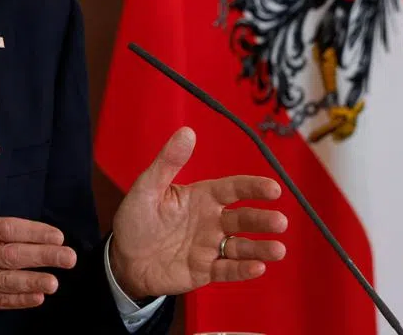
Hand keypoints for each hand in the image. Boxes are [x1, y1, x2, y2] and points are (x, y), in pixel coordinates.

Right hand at [0, 142, 77, 316]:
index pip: (4, 229)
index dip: (32, 232)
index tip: (56, 235)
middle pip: (10, 255)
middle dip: (42, 256)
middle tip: (68, 256)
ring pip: (5, 281)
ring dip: (32, 281)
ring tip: (55, 281)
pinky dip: (18, 300)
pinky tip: (37, 297)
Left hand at [109, 127, 287, 299]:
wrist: (123, 257)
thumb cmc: (136, 219)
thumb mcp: (147, 187)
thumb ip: (168, 162)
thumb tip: (187, 131)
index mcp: (201, 197)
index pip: (233, 189)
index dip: (253, 187)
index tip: (273, 188)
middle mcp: (211, 221)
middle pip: (243, 219)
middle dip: (262, 220)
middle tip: (280, 221)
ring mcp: (209, 247)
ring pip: (241, 247)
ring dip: (261, 248)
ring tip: (278, 250)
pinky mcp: (204, 270)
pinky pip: (227, 270)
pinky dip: (242, 270)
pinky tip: (257, 267)